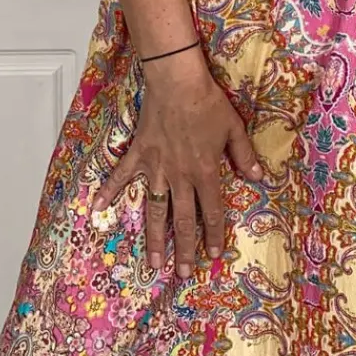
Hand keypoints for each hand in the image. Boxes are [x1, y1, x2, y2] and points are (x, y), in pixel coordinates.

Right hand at [92, 64, 262, 278]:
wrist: (177, 82)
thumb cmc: (208, 102)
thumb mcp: (234, 128)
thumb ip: (245, 156)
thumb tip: (259, 178)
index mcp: (206, 172)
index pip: (212, 211)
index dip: (213, 235)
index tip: (212, 256)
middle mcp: (180, 176)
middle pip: (183, 219)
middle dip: (184, 249)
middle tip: (182, 273)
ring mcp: (157, 168)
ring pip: (154, 210)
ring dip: (154, 238)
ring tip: (152, 263)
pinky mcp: (139, 154)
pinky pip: (121, 176)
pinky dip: (109, 191)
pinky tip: (96, 209)